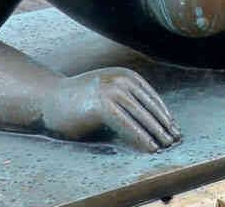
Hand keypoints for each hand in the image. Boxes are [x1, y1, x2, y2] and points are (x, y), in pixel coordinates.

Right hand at [41, 67, 180, 151]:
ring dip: (156, 132)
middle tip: (175, 140)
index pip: (151, 97)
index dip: (164, 114)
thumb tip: (153, 123)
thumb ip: (128, 103)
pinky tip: (149, 147)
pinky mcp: (102, 104)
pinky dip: (141, 137)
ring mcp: (111, 90)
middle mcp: (121, 79)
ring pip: (141, 115)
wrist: (48, 101)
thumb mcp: (108, 97)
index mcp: (126, 76)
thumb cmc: (79, 103)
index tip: (174, 129)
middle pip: (149, 106)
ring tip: (166, 146)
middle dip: (164, 125)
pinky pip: (127, 124)